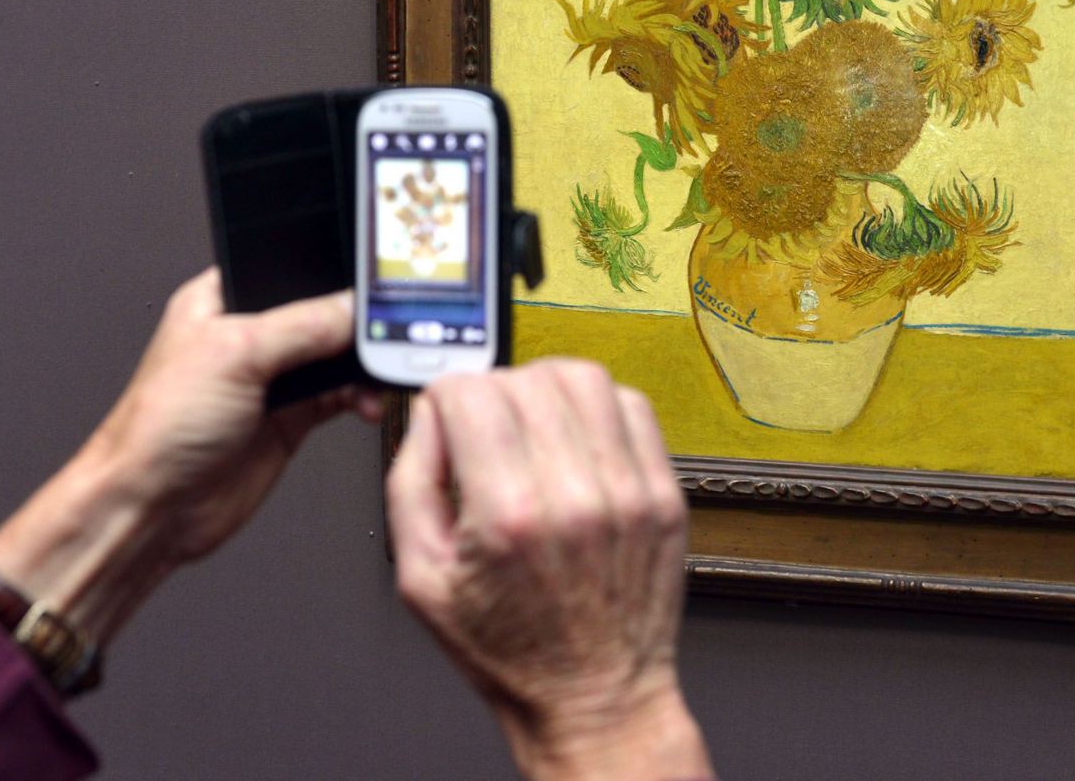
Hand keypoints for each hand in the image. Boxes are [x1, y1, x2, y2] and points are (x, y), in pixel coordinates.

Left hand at [0, 267, 379, 644]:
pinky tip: (366, 400)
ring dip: (361, 362)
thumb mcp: (234, 355)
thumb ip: (302, 325)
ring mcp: (270, 379)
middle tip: (383, 329)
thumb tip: (355, 309)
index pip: (289, 266)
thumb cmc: (157, 428)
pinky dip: (360, 395)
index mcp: (221, 300)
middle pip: (321, 312)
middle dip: (353, 322)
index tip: (367, 280)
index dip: (327, 269)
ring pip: (336, 355)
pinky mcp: (289, 418)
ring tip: (379, 368)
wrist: (151, 509)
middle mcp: (248, 336)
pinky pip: (340, 395)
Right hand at [387, 360, 709, 780]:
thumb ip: (410, 483)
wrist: (594, 697)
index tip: (445, 419)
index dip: (444, 396)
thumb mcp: (419, 579)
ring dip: (545, 386)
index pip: (470, 393)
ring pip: (583, 376)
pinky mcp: (664, 495)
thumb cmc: (511, 649)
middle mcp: (574, 497)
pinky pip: (633, 405)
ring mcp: (628, 492)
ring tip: (531, 424)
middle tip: (484, 430)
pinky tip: (577, 437)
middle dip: (491, 391)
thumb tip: (428, 417)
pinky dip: (597, 405)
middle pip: (523, 377)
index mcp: (507, 517)